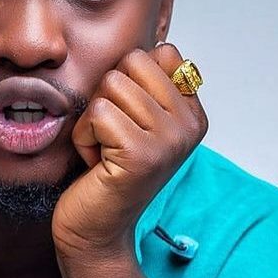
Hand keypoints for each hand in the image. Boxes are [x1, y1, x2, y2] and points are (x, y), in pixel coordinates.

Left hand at [51, 43, 208, 263]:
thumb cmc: (106, 173)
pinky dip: (84, 138)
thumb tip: (161, 46)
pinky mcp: (141, 155)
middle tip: (112, 137)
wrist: (96, 231)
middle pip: (131, 63)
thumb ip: (149, 85)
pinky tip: (97, 164)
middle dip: (107, 97)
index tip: (129, 122)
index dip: (128, 81)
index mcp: (193, 114)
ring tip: (105, 152)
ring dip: (93, 120)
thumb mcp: (135, 122)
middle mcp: (189, 126)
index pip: (161, 53)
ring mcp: (169, 141)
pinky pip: (96, 114)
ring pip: (111, 85)